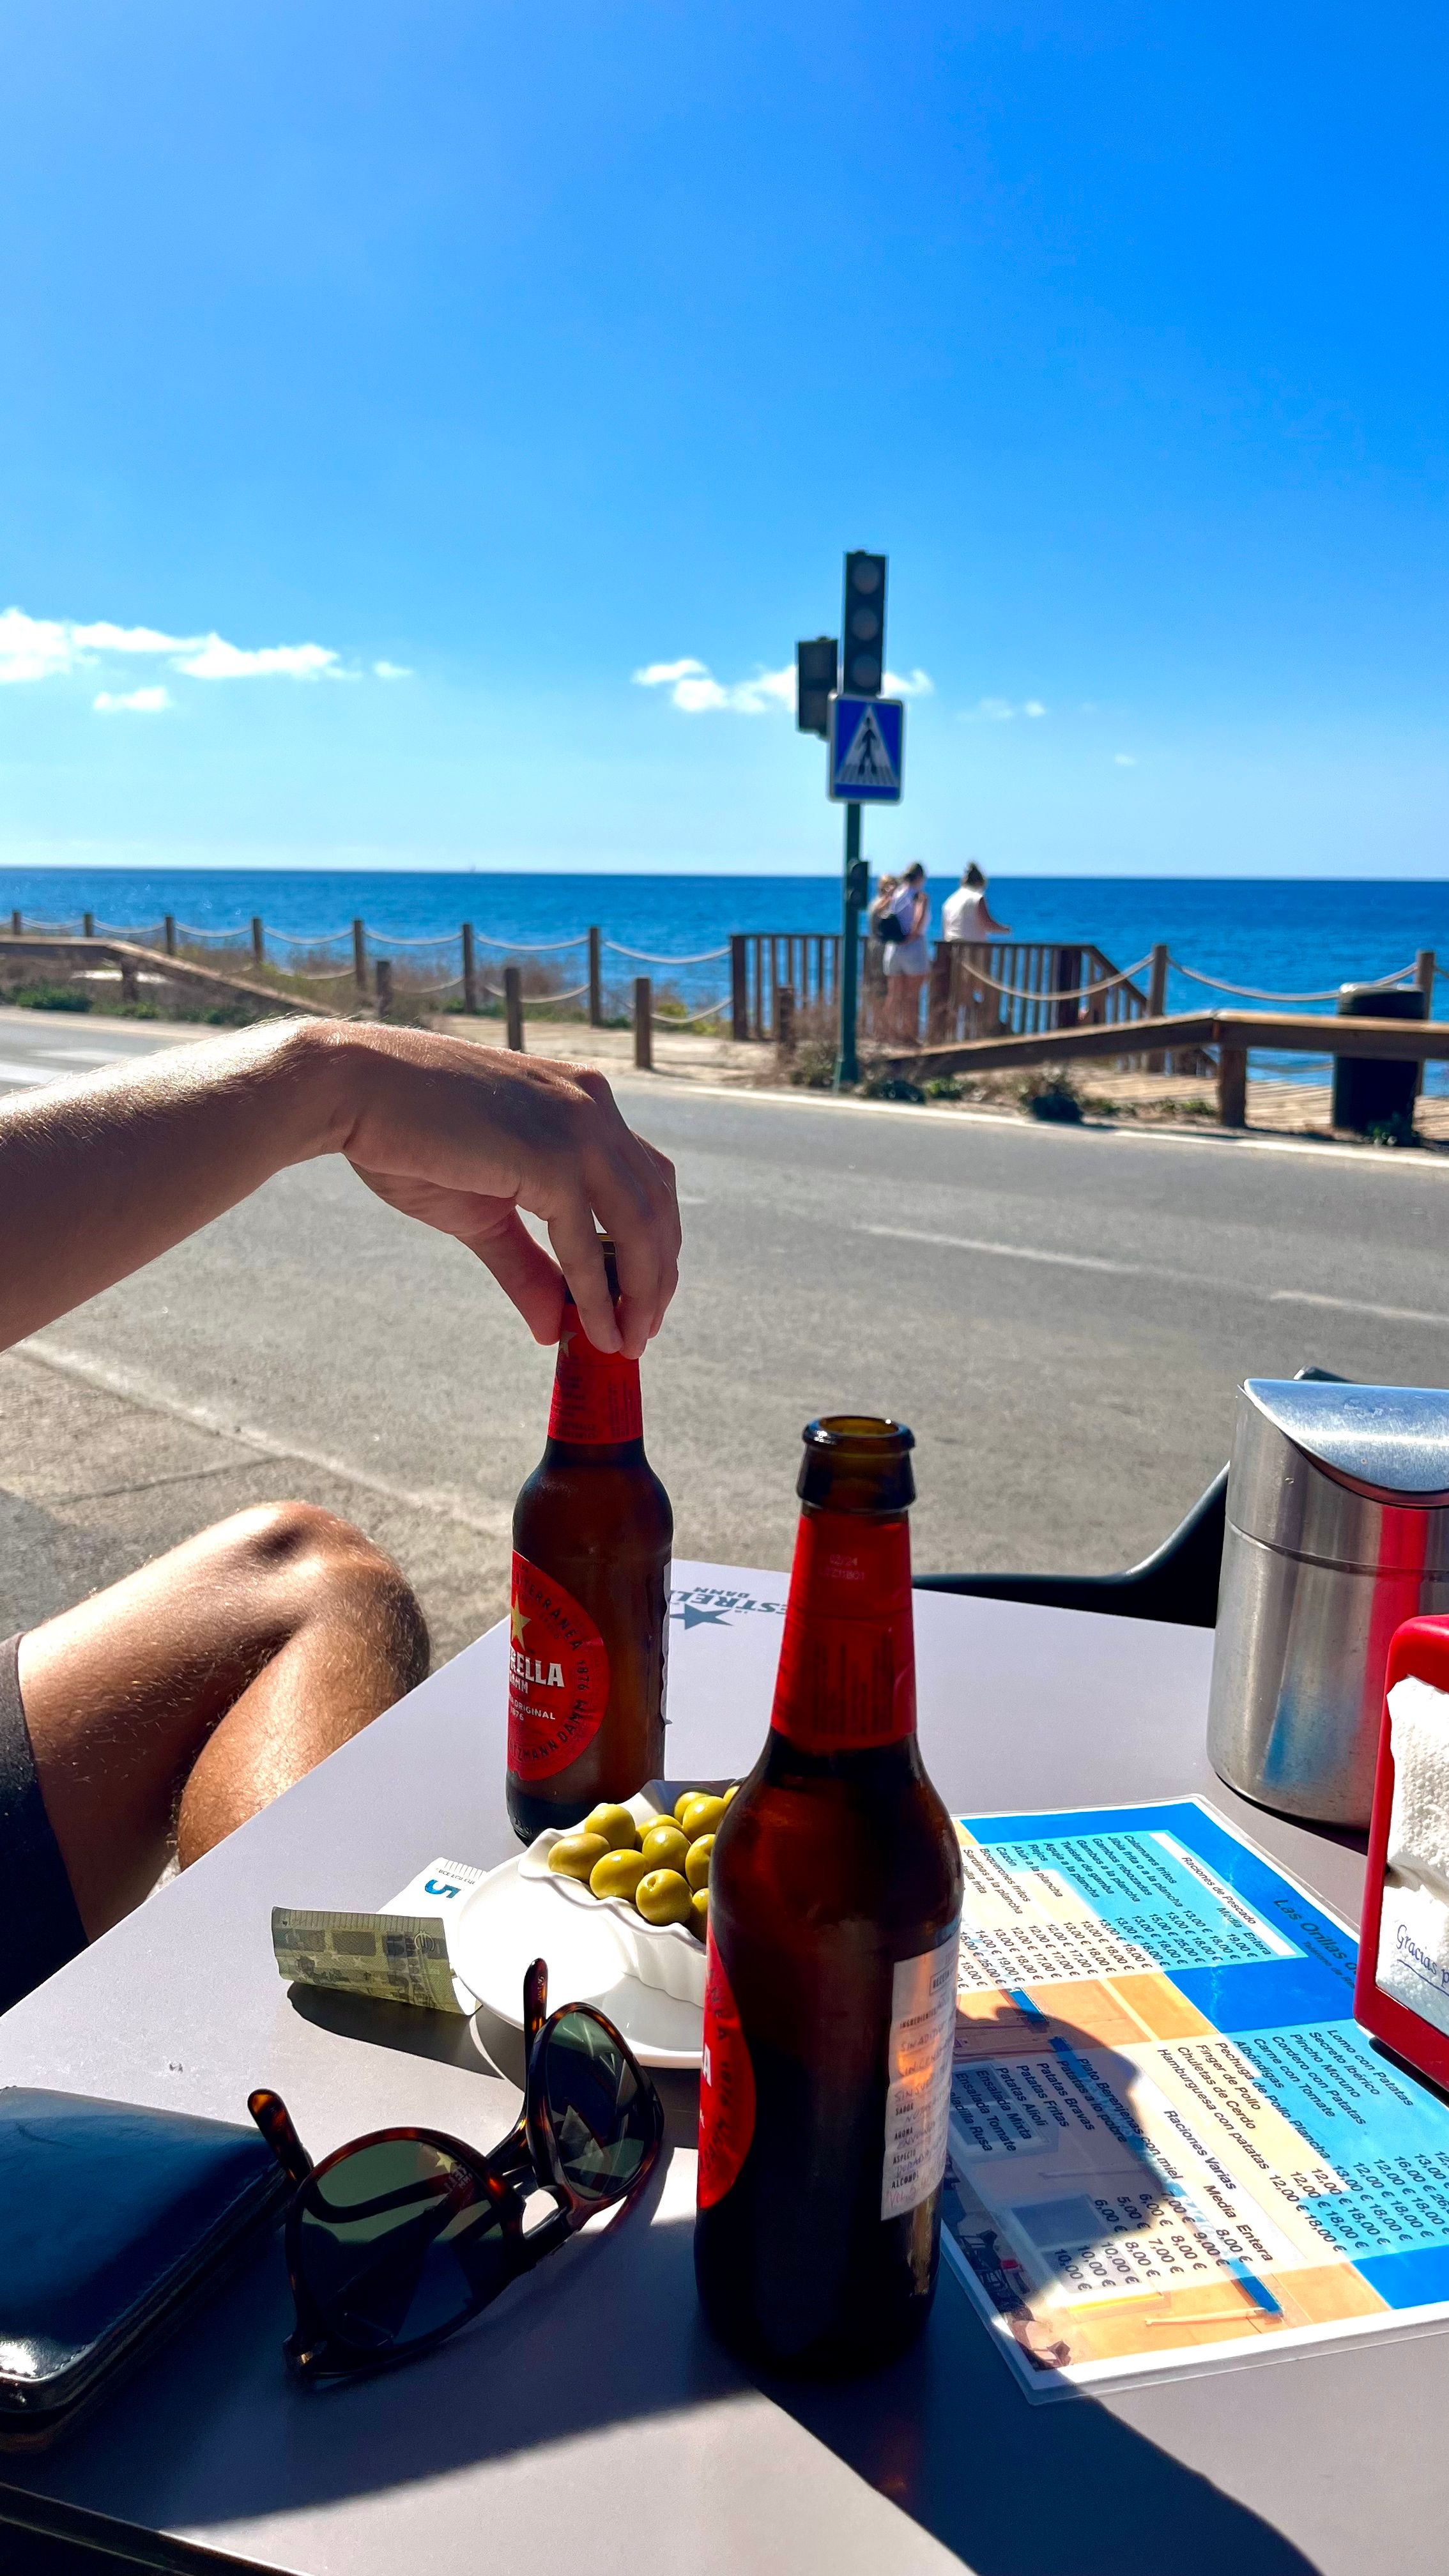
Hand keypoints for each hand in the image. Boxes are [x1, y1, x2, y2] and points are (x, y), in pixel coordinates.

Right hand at [323, 1027, 679, 1357]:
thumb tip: (554, 1329)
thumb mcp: (481, 1213)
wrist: (353, 1089)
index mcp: (584, 1102)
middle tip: (643, 1333)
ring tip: (627, 1343)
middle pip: (657, 1205)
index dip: (655, 1242)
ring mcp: (578, 1129)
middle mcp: (593, 1106)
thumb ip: (526, 1265)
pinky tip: (597, 1331)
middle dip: (657, 1276)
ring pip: (640, 1224)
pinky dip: (598, 1294)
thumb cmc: (407, 1137)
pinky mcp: (551, 1157)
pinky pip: (588, 1240)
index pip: (647, 1179)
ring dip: (641, 1292)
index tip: (643, 1296)